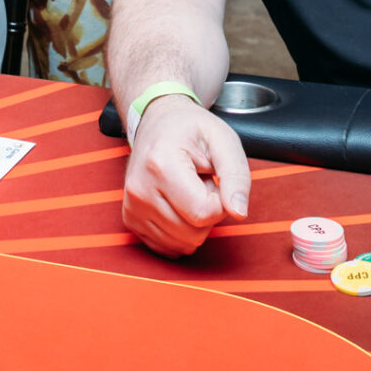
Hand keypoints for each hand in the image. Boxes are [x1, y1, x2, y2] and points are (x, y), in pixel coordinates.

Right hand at [120, 94, 250, 257]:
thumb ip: (236, 176)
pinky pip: (168, 248)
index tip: (215, 180)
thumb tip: (239, 213)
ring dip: (195, 222)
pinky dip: (181, 232)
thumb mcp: (223, 141)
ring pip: (182, 244)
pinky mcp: (131, 220)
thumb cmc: (192, 130)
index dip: (221, 202)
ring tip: (189, 191)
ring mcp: (132, 207)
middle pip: (193, 233)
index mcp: (160, 165)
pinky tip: (178, 204)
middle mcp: (140, 189)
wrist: (158, 122)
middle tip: (201, 183)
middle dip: (208, 212)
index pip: (202, 212)